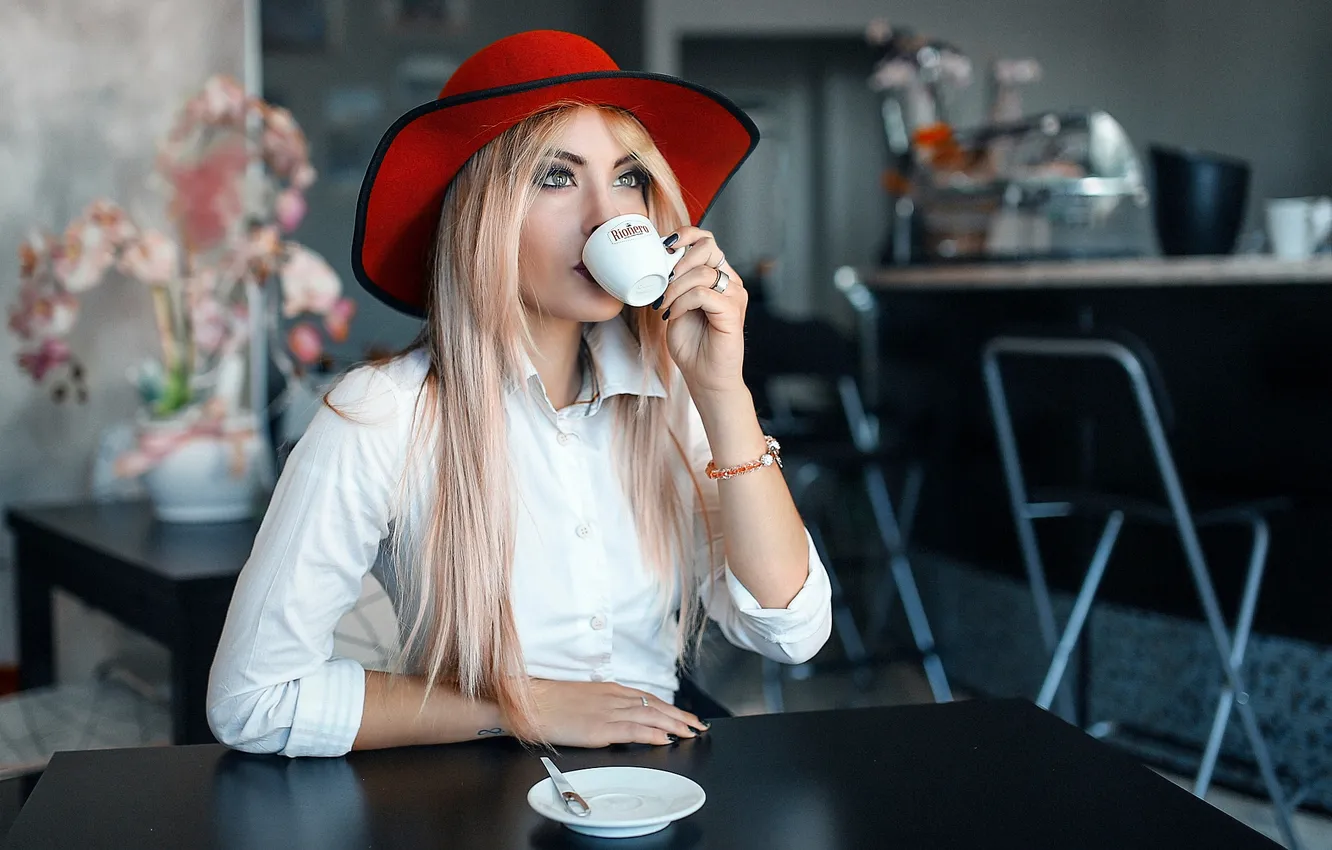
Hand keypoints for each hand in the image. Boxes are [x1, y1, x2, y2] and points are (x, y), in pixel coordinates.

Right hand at [528, 679, 707, 747]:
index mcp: (608, 689)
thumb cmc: (548, 701)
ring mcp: (606, 712)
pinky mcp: (599, 728)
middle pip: (654, 705)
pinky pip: (632, 730)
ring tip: (690, 732)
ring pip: (649, 716)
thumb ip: (601, 703)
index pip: (647, 697)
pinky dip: (652, 734)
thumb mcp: (580, 697)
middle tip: (698, 725)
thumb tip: (617, 712)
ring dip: (673, 724)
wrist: (528, 702)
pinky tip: (665, 739)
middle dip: (679, 716)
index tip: (684, 714)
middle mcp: (612, 697)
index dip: (669, 706)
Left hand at [655, 226, 747, 397]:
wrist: (705, 377)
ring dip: (675, 288)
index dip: (686, 235)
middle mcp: (731, 282)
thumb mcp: (675, 305)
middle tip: (664, 281)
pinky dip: (681, 303)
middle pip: (708, 247)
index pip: (707, 240)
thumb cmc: (692, 345)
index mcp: (718, 277)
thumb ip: (673, 282)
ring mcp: (734, 296)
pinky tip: (672, 315)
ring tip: (664, 306)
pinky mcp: (732, 311)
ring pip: (702, 272)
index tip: (664, 247)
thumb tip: (659, 262)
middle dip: (679, 260)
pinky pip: (702, 294)